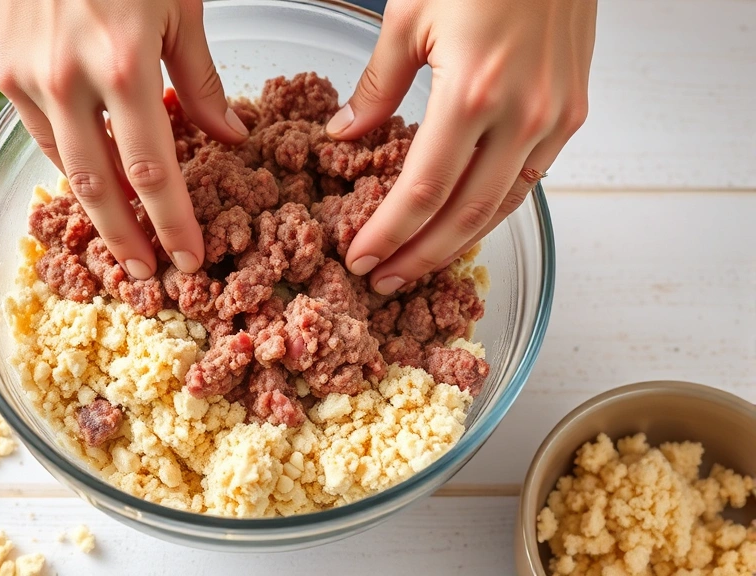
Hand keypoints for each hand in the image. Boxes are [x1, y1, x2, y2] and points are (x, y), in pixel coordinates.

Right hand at [0, 0, 248, 278]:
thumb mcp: (180, 6)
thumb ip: (201, 80)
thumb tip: (227, 136)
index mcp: (124, 64)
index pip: (152, 172)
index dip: (171, 224)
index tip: (188, 259)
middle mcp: (68, 79)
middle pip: (99, 187)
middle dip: (126, 240)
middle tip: (146, 276)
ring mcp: (27, 76)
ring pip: (63, 166)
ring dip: (95, 210)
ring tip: (121, 239)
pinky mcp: (2, 68)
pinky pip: (38, 133)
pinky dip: (67, 161)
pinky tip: (90, 178)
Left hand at [328, 0, 596, 293]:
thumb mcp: (409, 16)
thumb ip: (377, 85)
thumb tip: (346, 135)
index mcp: (472, 92)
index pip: (423, 190)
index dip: (389, 233)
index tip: (360, 258)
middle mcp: (522, 115)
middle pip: (466, 214)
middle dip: (420, 257)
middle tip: (384, 283)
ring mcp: (555, 116)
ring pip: (502, 205)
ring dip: (457, 243)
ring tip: (417, 264)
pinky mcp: (573, 111)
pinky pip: (529, 178)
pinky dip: (493, 208)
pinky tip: (463, 222)